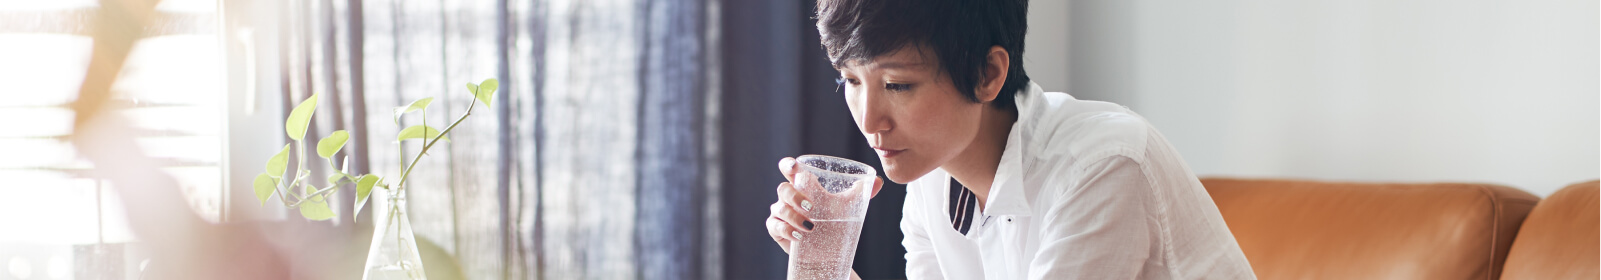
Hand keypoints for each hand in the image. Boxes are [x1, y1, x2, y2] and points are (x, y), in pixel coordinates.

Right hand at [766, 157, 883, 253]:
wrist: (828, 253)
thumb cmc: (834, 225)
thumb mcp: (848, 208)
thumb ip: (862, 193)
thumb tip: (879, 181)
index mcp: (803, 186)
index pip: (790, 170)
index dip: (788, 165)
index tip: (794, 167)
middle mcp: (789, 197)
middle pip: (783, 188)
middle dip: (794, 196)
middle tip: (811, 206)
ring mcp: (781, 213)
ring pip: (779, 207)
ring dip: (794, 216)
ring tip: (810, 227)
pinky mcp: (777, 229)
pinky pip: (775, 225)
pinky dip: (787, 230)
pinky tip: (800, 236)